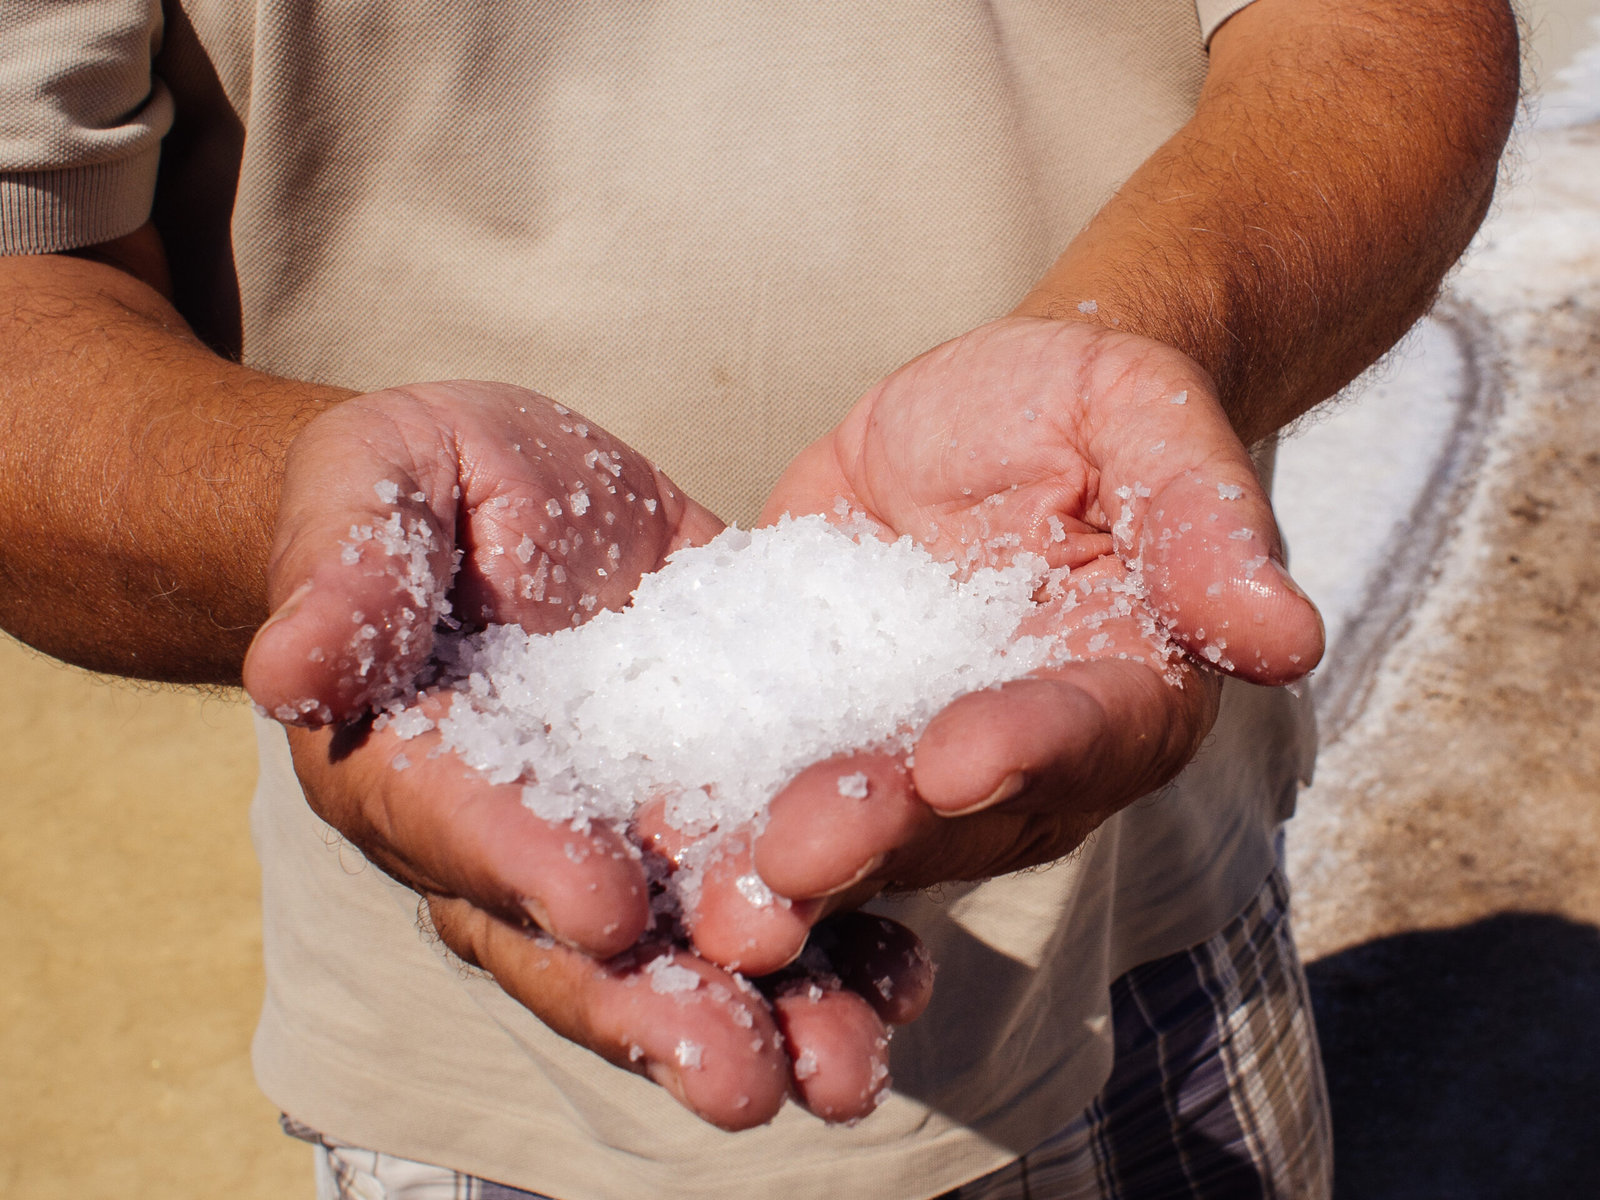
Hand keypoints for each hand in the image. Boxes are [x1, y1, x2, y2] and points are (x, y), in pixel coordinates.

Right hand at [243, 380, 930, 1126]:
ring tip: (847, 1066)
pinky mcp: (727, 785)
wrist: (509, 487)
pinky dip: (843, 928)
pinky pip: (780, 869)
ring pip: (694, 939)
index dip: (526, 866)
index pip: (466, 831)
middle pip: (585, 944)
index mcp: (421, 770)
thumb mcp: (372, 489)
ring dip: (775, 1010)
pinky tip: (905, 972)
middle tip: (743, 1077)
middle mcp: (529, 834)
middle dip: (664, 1010)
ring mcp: (634, 824)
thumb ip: (341, 575)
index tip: (601, 903)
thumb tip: (284, 670)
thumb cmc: (413, 484)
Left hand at [686, 317, 1322, 953]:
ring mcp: (912, 748)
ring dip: (785, 858)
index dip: (1025, 748)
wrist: (996, 407)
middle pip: (955, 812)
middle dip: (875, 836)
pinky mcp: (820, 719)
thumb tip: (1290, 634)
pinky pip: (771, 760)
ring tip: (709, 885)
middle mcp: (1020, 755)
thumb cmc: (1093, 404)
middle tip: (789, 863)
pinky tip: (645, 809)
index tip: (955, 755)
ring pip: (856, 818)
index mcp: (1122, 696)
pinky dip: (717, 794)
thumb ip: (1207, 522)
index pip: (1082, 733)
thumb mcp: (1150, 422)